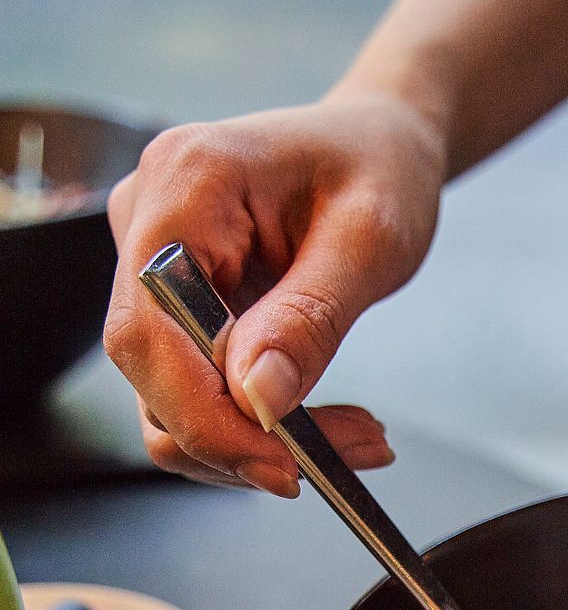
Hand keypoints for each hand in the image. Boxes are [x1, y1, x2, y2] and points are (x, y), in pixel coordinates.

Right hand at [103, 92, 445, 494]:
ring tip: (359, 438)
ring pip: (173, 403)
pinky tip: (331, 424)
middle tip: (352, 453)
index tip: (282, 464)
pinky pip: (199, 395)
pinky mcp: (175, 308)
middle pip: (154, 378)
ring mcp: (151, 269)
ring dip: (261, 442)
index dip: (204, 416)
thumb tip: (257, 398)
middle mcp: (146, 223)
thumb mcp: (370, 238)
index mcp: (184, 184)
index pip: (149, 332)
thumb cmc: (379, 166)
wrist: (378, 145)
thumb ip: (310, 317)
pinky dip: (262, 426)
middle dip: (246, 439)